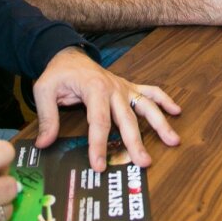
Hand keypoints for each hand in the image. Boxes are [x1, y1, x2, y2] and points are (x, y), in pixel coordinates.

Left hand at [33, 47, 180, 171]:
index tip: (100, 165)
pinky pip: (150, 91)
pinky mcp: (128, 87)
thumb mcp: (44, 90)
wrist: (68, 55)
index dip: (99, 144)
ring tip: (173, 140)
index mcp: (93, 88)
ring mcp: (123, 87)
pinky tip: (177, 111)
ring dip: (160, 123)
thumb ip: (47, 117)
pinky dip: (164, 100)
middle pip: (127, 118)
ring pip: (145, 106)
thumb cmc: (58, 74)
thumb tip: (44, 144)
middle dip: (135, 141)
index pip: (99, 120)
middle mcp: (113, 87)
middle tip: (143, 162)